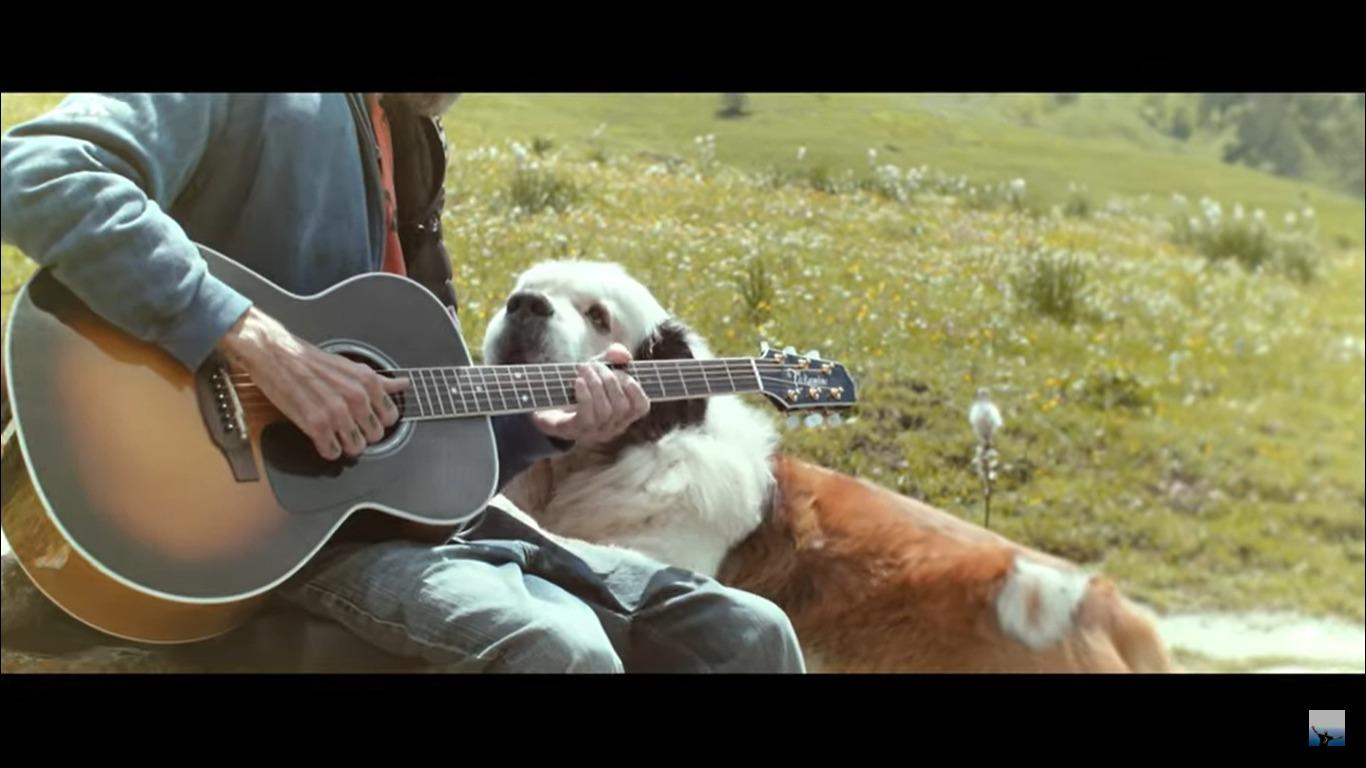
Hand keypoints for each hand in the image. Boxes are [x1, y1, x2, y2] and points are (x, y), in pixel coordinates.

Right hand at [216, 307, 408, 459]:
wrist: (276, 354)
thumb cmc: (310, 360)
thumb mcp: (351, 366)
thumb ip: (379, 381)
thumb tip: (402, 384)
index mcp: (367, 382)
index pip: (390, 418)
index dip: (378, 420)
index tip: (367, 418)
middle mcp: (355, 398)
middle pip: (375, 436)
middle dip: (363, 434)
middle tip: (348, 427)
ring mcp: (336, 413)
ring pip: (356, 448)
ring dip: (346, 445)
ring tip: (334, 433)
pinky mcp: (315, 425)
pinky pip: (332, 452)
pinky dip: (327, 449)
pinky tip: (322, 438)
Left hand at [530, 343, 649, 446]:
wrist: (546, 404)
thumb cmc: (578, 387)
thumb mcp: (597, 369)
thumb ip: (612, 358)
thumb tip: (623, 355)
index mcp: (622, 414)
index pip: (641, 407)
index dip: (636, 388)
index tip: (621, 371)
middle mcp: (612, 427)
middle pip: (621, 406)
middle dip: (610, 380)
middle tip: (594, 365)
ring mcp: (594, 432)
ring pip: (605, 411)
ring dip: (595, 384)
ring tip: (583, 369)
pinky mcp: (575, 431)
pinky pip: (587, 416)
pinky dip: (585, 395)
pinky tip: (578, 382)